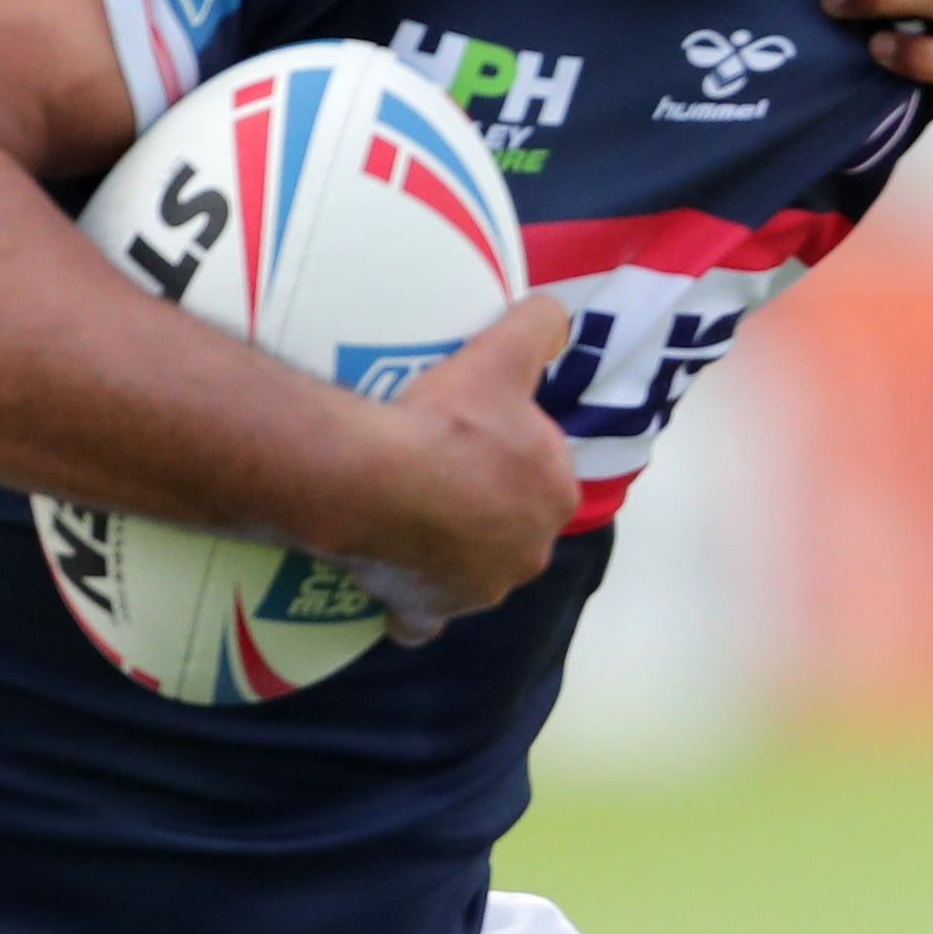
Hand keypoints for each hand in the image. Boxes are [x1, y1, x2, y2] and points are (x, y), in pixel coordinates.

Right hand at [334, 293, 580, 641]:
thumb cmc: (449, 419)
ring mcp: (480, 589)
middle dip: (486, 505)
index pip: (542, 471)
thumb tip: (557, 316)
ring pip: (472, 568)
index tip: (472, 432)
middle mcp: (530, 552)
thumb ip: (540, 326)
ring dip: (452, 550)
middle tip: (438, 468)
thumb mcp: (501, 353)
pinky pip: (423, 617)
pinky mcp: (430, 612)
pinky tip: (396, 587)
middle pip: (509, 523)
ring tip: (410, 514)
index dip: (511, 450)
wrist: (375, 476)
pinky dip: (413, 607)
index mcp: (556, 494)